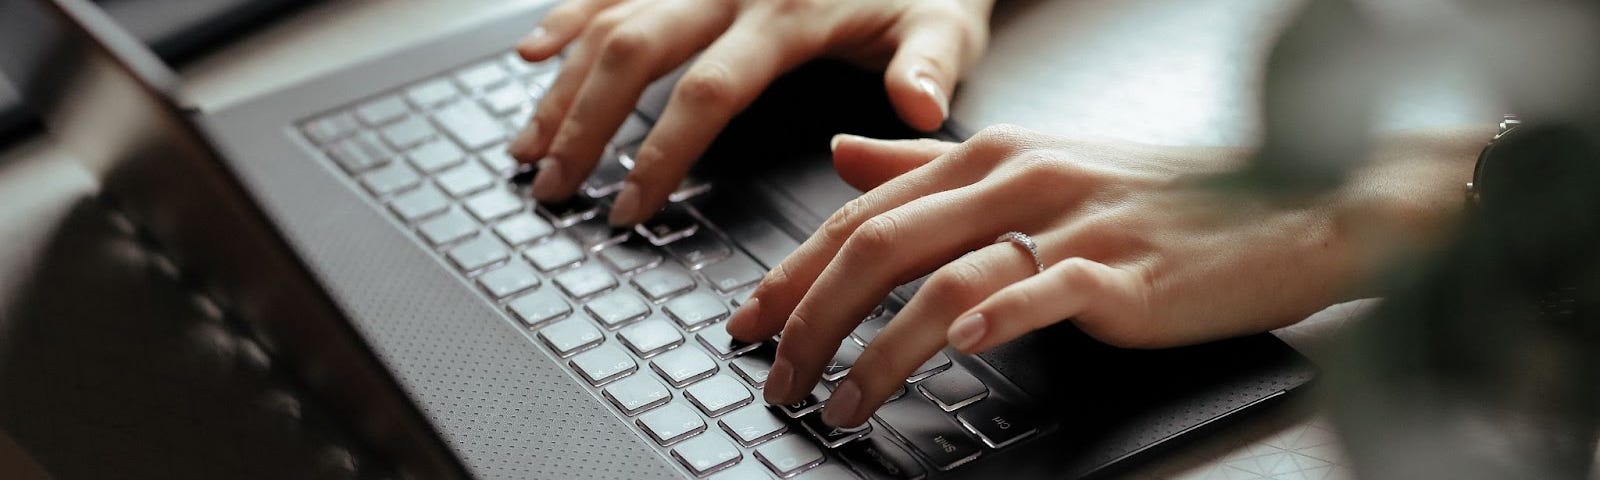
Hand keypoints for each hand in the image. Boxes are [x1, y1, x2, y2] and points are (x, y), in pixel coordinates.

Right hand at [508, 0, 993, 224]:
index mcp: (788, 13)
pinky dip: (569, 15)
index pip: (708, 90)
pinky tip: (532, 52)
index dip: (661, 153)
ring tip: (527, 147)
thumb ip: (929, 69)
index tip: (628, 208)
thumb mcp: (948, 24)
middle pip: (634, 53)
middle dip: (583, 125)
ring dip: (562, 83)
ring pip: (611, 19)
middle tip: (551, 188)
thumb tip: (916, 110)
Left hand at [726, 125, 1481, 427]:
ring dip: (876, 350)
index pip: (861, 212)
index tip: (747, 320)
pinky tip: (955, 354)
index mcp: (991, 153)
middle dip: (809, 317)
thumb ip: (930, 163)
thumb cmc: (1161, 193)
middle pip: (879, 245)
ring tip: (841, 401)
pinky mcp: (1123, 270)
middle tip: (774, 373)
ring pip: (942, 280)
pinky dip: (993, 321)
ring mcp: (1072, 222)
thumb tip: (841, 153)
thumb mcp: (1036, 163)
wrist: (1290, 200)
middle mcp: (1020, 177)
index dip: (792, 270)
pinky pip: (1044, 291)